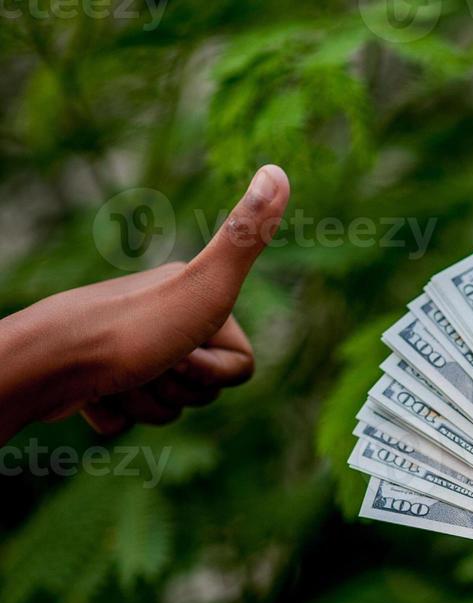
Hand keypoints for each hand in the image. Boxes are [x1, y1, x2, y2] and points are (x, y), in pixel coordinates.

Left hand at [0, 165, 289, 439]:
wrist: (48, 364)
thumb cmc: (130, 330)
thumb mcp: (204, 286)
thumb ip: (245, 238)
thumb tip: (277, 169)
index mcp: (190, 295)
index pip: (240, 364)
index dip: (215, 371)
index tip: (184, 350)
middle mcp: (160, 317)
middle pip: (204, 386)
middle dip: (180, 388)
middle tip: (150, 366)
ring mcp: (127, 351)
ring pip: (167, 403)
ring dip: (147, 402)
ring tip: (119, 380)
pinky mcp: (97, 382)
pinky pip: (127, 415)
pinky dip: (115, 413)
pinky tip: (97, 396)